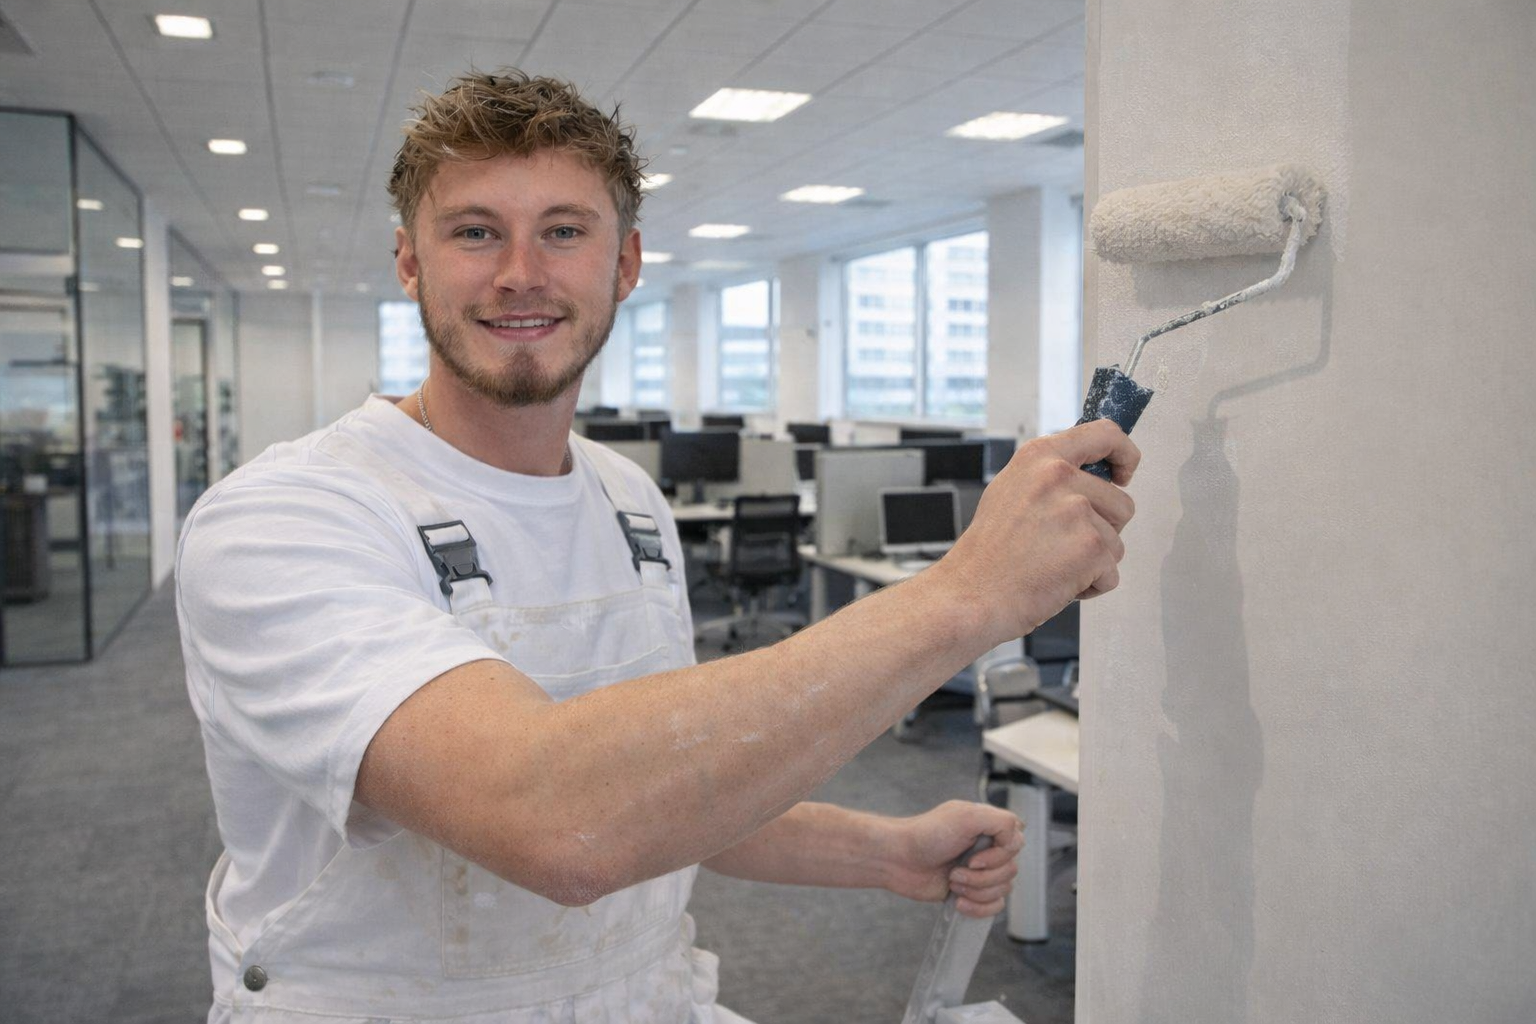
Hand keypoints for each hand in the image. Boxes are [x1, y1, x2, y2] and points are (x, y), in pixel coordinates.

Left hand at [884, 800, 1023, 918]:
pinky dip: (978, 908)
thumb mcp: (965, 816)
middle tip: (956, 870)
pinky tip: (958, 902)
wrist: (898, 860)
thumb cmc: (926, 835)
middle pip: (1011, 871)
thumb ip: (1001, 821)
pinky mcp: (973, 892)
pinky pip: (994, 907)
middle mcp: (988, 848)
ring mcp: (981, 871)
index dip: (999, 856)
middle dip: (981, 877)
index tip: (973, 858)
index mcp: (989, 827)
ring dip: (976, 890)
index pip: (1017, 843)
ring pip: (1003, 890)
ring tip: (952, 882)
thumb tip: (1017, 838)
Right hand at [933, 418, 1139, 647]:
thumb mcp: (1009, 491)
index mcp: (1040, 456)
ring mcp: (1076, 511)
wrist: (969, 595)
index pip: (1105, 434)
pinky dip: (1090, 586)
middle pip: (1121, 503)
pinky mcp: (1091, 547)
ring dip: (1093, 562)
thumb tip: (1089, 477)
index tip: (1123, 473)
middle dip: (1102, 531)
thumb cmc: (986, 554)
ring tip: (1051, 565)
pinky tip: (1056, 583)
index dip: (1124, 454)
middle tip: (1058, 545)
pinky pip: (1111, 572)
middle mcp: (1059, 476)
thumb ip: (1049, 477)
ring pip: (1117, 542)